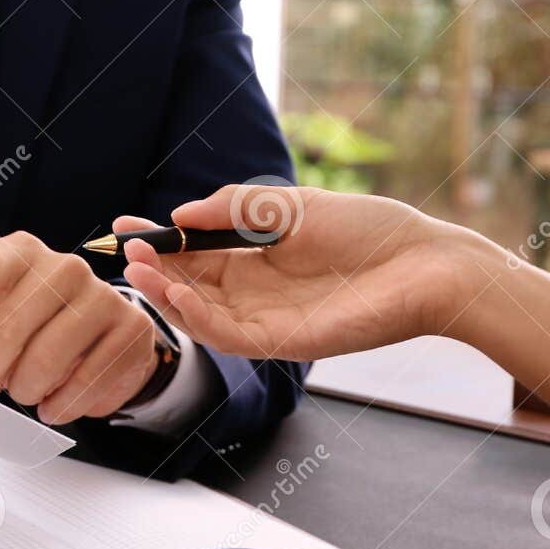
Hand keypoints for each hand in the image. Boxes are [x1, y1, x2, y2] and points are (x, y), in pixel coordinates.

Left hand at [0, 231, 159, 424]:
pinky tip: (58, 397)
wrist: (93, 336)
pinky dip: (63, 405)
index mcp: (17, 254)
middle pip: (7, 329)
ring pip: (46, 363)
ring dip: (26, 392)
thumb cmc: (22, 325)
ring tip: (27, 388)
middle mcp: (62, 266)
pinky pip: (85, 385)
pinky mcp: (130, 330)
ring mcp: (102, 296)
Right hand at [119, 184, 482, 360]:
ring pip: (199, 314)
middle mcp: (255, 293)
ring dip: (164, 293)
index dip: (159, 240)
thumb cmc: (370, 230)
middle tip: (128, 247)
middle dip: (154, 267)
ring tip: (139, 268)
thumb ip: (237, 207)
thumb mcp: (293, 206)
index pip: (194, 252)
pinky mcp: (281, 343)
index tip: (125, 224)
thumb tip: (182, 215)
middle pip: (188, 284)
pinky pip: (226, 335)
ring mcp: (266, 320)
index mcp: (257, 258)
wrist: (425, 264)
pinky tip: (175, 293)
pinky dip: (195, 316)